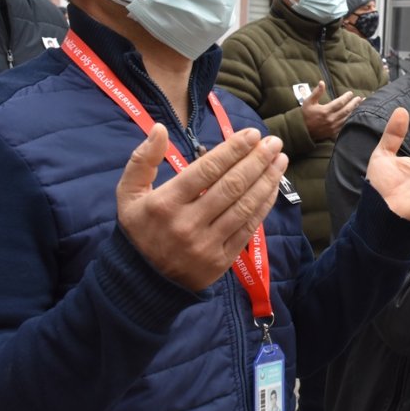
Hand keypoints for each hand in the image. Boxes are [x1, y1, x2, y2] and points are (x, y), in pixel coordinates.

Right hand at [116, 124, 288, 291]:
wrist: (143, 282)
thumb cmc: (139, 230)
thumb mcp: (128, 194)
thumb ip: (142, 160)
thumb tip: (160, 128)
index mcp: (165, 204)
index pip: (206, 171)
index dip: (233, 150)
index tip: (253, 134)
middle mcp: (187, 224)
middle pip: (231, 186)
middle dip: (257, 160)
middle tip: (274, 142)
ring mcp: (206, 244)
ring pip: (244, 206)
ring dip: (267, 180)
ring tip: (280, 160)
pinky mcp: (221, 260)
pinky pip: (248, 227)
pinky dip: (264, 205)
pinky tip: (273, 187)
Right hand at [301, 81, 362, 141]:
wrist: (302, 131)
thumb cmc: (305, 114)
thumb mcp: (308, 101)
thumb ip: (316, 92)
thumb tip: (322, 82)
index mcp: (325, 111)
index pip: (340, 103)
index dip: (346, 97)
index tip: (351, 93)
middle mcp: (331, 119)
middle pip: (346, 110)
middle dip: (354, 103)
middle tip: (360, 98)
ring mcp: (333, 127)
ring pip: (347, 118)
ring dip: (355, 111)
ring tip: (361, 105)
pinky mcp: (334, 132)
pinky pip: (345, 125)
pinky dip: (351, 119)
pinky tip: (355, 116)